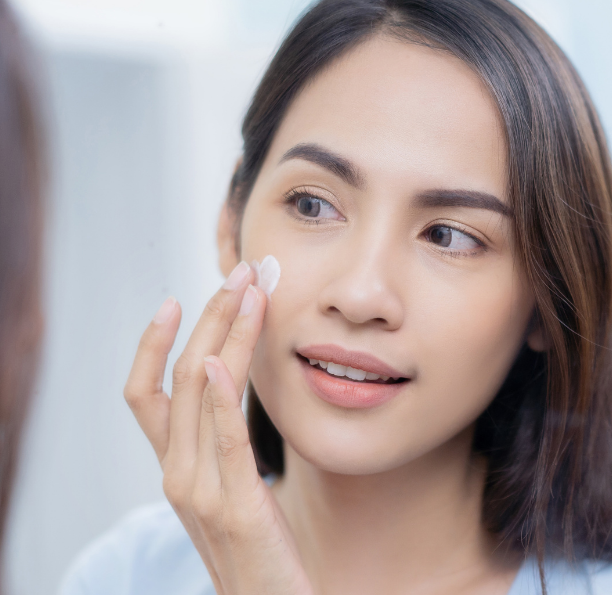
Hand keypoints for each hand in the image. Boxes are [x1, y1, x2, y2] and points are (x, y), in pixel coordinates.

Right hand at [124, 261, 311, 594]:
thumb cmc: (257, 547)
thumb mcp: (230, 487)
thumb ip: (222, 443)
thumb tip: (234, 384)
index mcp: (175, 467)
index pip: (145, 392)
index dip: (154, 342)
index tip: (179, 296)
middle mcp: (177, 474)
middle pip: (180, 377)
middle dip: (209, 317)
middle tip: (241, 273)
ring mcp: (201, 491)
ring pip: (201, 395)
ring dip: (227, 335)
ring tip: (253, 292)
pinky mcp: (237, 507)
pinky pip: (224, 442)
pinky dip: (222, 398)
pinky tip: (229, 361)